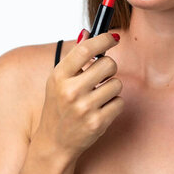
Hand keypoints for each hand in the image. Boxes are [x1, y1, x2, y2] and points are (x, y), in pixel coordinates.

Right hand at [31, 31, 123, 159]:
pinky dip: (114, 104)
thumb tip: (87, 32)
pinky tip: (100, 109)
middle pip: (108, 64)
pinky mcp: (97, 123)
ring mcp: (84, 108)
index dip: (103, 39)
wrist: (54, 142)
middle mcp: (70, 91)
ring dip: (111, 88)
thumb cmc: (58, 106)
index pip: (85, 49)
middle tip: (102, 74)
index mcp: (59, 76)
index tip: (113, 37)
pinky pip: (119, 102)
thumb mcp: (58, 80)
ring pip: (116, 84)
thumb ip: (74, 57)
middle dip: (109, 67)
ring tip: (97, 96)